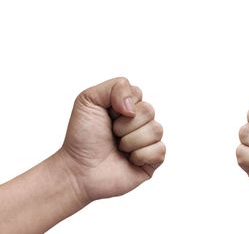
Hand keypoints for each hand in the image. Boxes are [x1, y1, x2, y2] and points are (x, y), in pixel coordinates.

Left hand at [59, 77, 165, 201]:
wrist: (78, 170)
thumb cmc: (82, 137)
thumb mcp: (88, 100)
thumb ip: (115, 87)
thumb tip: (134, 107)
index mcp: (126, 107)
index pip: (138, 94)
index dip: (121, 104)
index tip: (107, 116)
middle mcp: (139, 122)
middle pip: (149, 111)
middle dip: (126, 124)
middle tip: (112, 134)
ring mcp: (147, 142)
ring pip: (156, 130)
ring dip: (131, 141)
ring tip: (119, 149)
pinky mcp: (152, 161)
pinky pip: (160, 150)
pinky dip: (141, 155)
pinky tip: (129, 160)